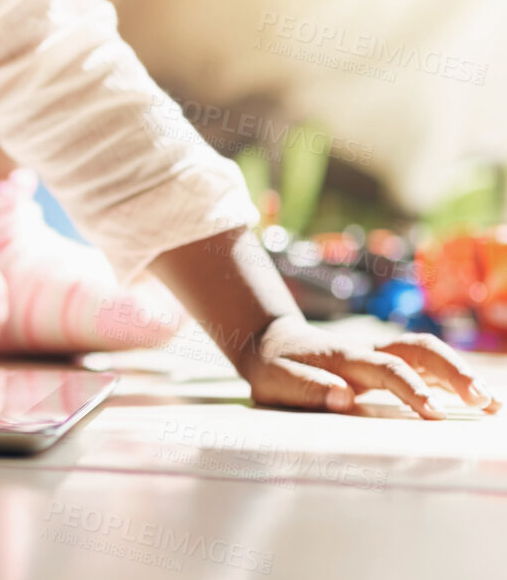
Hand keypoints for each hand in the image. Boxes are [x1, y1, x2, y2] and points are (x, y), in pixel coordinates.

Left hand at [241, 314, 500, 418]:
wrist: (267, 340)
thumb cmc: (273, 369)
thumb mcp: (276, 381)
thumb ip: (307, 388)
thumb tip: (342, 397)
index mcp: (342, 357)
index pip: (385, 369)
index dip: (411, 388)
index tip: (434, 411)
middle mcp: (366, 348)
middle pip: (416, 349)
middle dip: (452, 372)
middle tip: (483, 400)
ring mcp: (378, 349)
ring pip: (424, 350)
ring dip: (459, 371)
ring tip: (491, 402)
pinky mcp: (385, 356)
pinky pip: (423, 359)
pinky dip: (451, 372)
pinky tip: (476, 394)